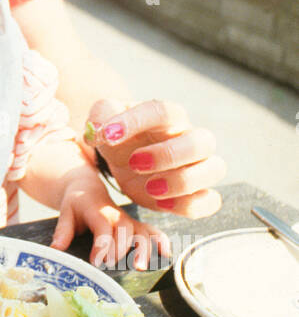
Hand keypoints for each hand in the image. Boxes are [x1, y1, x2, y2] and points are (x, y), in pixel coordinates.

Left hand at [51, 168, 170, 269]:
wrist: (88, 188)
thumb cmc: (77, 204)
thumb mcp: (66, 213)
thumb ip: (62, 231)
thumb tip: (55, 250)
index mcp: (97, 209)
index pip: (103, 226)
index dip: (102, 244)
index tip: (96, 262)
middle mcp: (116, 214)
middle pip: (124, 230)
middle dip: (120, 248)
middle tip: (112, 266)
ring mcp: (129, 220)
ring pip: (141, 232)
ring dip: (143, 249)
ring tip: (140, 267)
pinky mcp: (137, 226)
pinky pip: (153, 231)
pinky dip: (161, 241)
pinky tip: (166, 255)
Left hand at [85, 99, 225, 217]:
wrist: (124, 160)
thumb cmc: (120, 136)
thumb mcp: (104, 120)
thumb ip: (101, 116)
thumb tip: (101, 130)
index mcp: (166, 118)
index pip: (163, 111)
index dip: (136, 122)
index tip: (109, 135)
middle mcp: (188, 138)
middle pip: (202, 141)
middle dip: (168, 155)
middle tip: (134, 163)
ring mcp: (197, 166)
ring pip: (214, 169)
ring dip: (183, 181)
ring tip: (150, 187)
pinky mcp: (195, 194)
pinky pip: (211, 201)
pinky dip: (191, 205)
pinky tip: (162, 204)